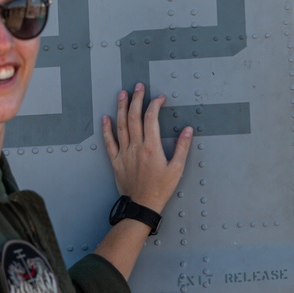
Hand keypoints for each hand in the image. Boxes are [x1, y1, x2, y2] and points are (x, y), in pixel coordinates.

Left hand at [102, 83, 192, 214]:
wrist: (142, 206)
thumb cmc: (161, 189)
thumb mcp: (177, 169)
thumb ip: (182, 147)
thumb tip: (188, 130)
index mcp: (151, 147)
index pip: (151, 118)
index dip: (155, 104)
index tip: (160, 98)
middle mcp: (136, 147)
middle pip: (133, 117)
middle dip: (136, 99)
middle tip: (138, 86)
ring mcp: (124, 153)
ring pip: (120, 125)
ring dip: (120, 107)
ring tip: (121, 94)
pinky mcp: (116, 161)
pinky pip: (109, 142)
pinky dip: (106, 129)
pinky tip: (105, 118)